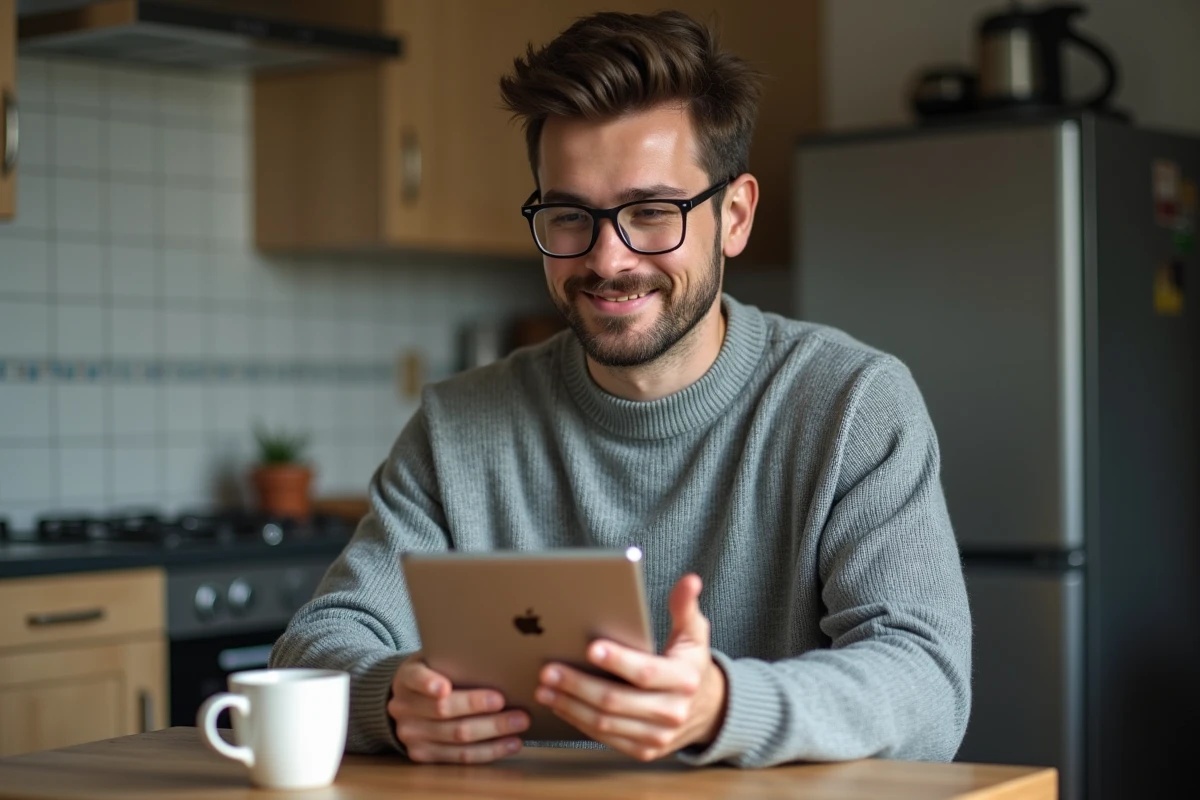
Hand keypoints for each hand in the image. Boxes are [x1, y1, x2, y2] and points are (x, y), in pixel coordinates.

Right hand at [387, 653, 529, 762]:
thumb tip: (496, 659)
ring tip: (520, 722)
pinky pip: (461, 758)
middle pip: (443, 711)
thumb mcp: (434, 660)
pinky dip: (490, 751)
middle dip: (478, 706)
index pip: (415, 679)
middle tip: (508, 702)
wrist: (409, 702)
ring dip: (493, 731)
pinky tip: (511, 743)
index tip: (444, 687)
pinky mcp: (424, 756)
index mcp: (406, 678)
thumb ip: (453, 660)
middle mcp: (403, 708)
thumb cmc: (435, 674)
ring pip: (457, 737)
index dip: (428, 683)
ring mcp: (411, 735)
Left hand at [535, 573, 726, 760]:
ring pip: (605, 723)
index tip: (590, 647)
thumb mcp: (694, 634)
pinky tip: (560, 705)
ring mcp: (657, 737)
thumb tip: (690, 580)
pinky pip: (605, 738)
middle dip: (577, 685)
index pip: (645, 672)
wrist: (709, 710)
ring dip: (570, 705)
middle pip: (615, 701)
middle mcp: (672, 712)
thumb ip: (685, 607)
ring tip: (545, 688)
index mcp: (684, 680)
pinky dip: (578, 722)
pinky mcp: (643, 751)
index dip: (617, 661)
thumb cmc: (691, 664)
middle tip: (549, 670)